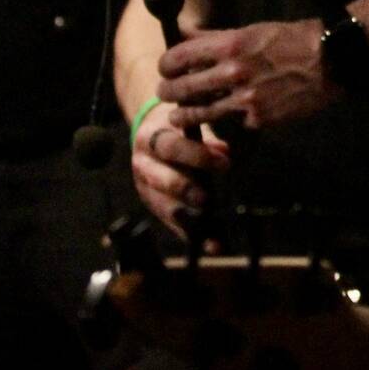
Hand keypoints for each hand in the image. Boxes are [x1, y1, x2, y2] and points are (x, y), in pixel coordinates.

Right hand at [129, 99, 229, 238]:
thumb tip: (224, 150)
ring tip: (212, 231)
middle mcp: (143, 166)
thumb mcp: (186, 124)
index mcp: (151, 140)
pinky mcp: (154, 207)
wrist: (152, 133)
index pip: (171, 148)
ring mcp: (146, 189)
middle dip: (185, 190)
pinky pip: (172, 224)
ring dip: (187, 219)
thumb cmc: (177, 127)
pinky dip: (192, 236)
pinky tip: (212, 245)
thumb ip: (206, 137)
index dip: (197, 156)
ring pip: (163, 207)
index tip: (225, 162)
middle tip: (207, 198)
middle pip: (161, 180)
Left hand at [157, 19, 331, 129]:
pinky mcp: (257, 120)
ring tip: (178, 117)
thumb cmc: (291, 39)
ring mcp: (244, 100)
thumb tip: (185, 35)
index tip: (166, 69)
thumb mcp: (252, 30)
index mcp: (229, 45)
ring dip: (184, 116)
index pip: (179, 57)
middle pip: (182, 88)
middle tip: (165, 93)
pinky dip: (227, 121)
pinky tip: (225, 118)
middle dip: (168, 92)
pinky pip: (232, 123)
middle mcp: (232, 73)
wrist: (330, 62)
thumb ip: (215, 37)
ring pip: (199, 113)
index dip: (167, 65)